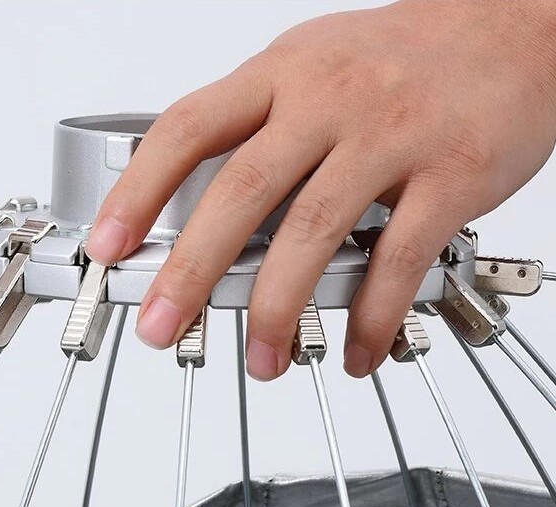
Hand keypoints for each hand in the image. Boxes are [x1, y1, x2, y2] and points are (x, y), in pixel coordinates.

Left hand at [85, 0, 555, 379]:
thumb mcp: (310, 64)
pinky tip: (351, 348)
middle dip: (191, 269)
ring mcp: (389, 136)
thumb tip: (189, 190)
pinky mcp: (450, 175)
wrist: (515, 28)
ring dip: (278, 308)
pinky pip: (399, 258)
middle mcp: (327, 100)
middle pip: (241, 190)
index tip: (106, 245)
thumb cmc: (401, 55)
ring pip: (314, 231)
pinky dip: (369, 314)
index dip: (137, 190)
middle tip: (161, 324)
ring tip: (261, 358)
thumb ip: (254, 121)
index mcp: (281, 74)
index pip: (187, 129)